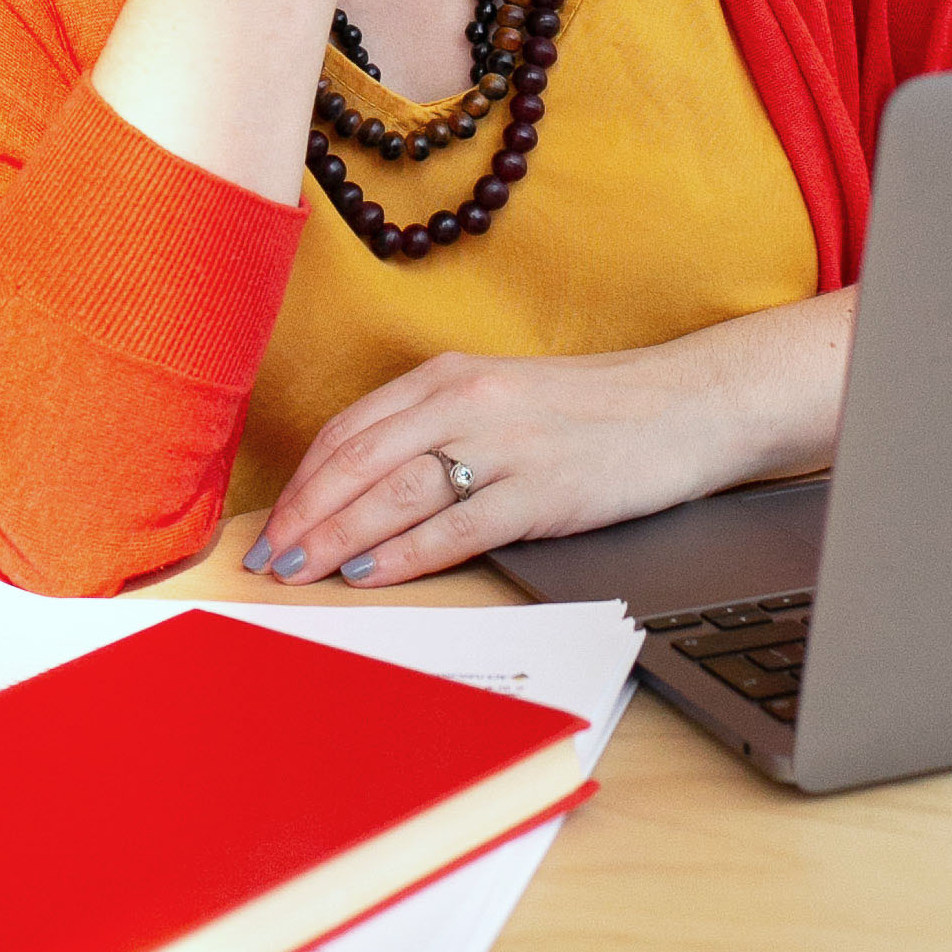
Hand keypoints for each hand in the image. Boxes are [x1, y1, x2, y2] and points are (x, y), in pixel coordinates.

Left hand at [248, 290, 857, 584]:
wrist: (684, 405)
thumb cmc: (591, 412)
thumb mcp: (502, 401)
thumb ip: (437, 432)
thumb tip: (365, 493)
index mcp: (452, 376)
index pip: (352, 429)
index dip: (304, 481)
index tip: (272, 522)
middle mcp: (468, 401)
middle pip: (359, 461)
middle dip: (306, 514)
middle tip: (267, 559)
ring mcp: (504, 445)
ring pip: (395, 492)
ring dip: (339, 537)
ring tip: (303, 572)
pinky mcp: (540, 490)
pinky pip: (456, 526)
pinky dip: (406, 554)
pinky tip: (374, 574)